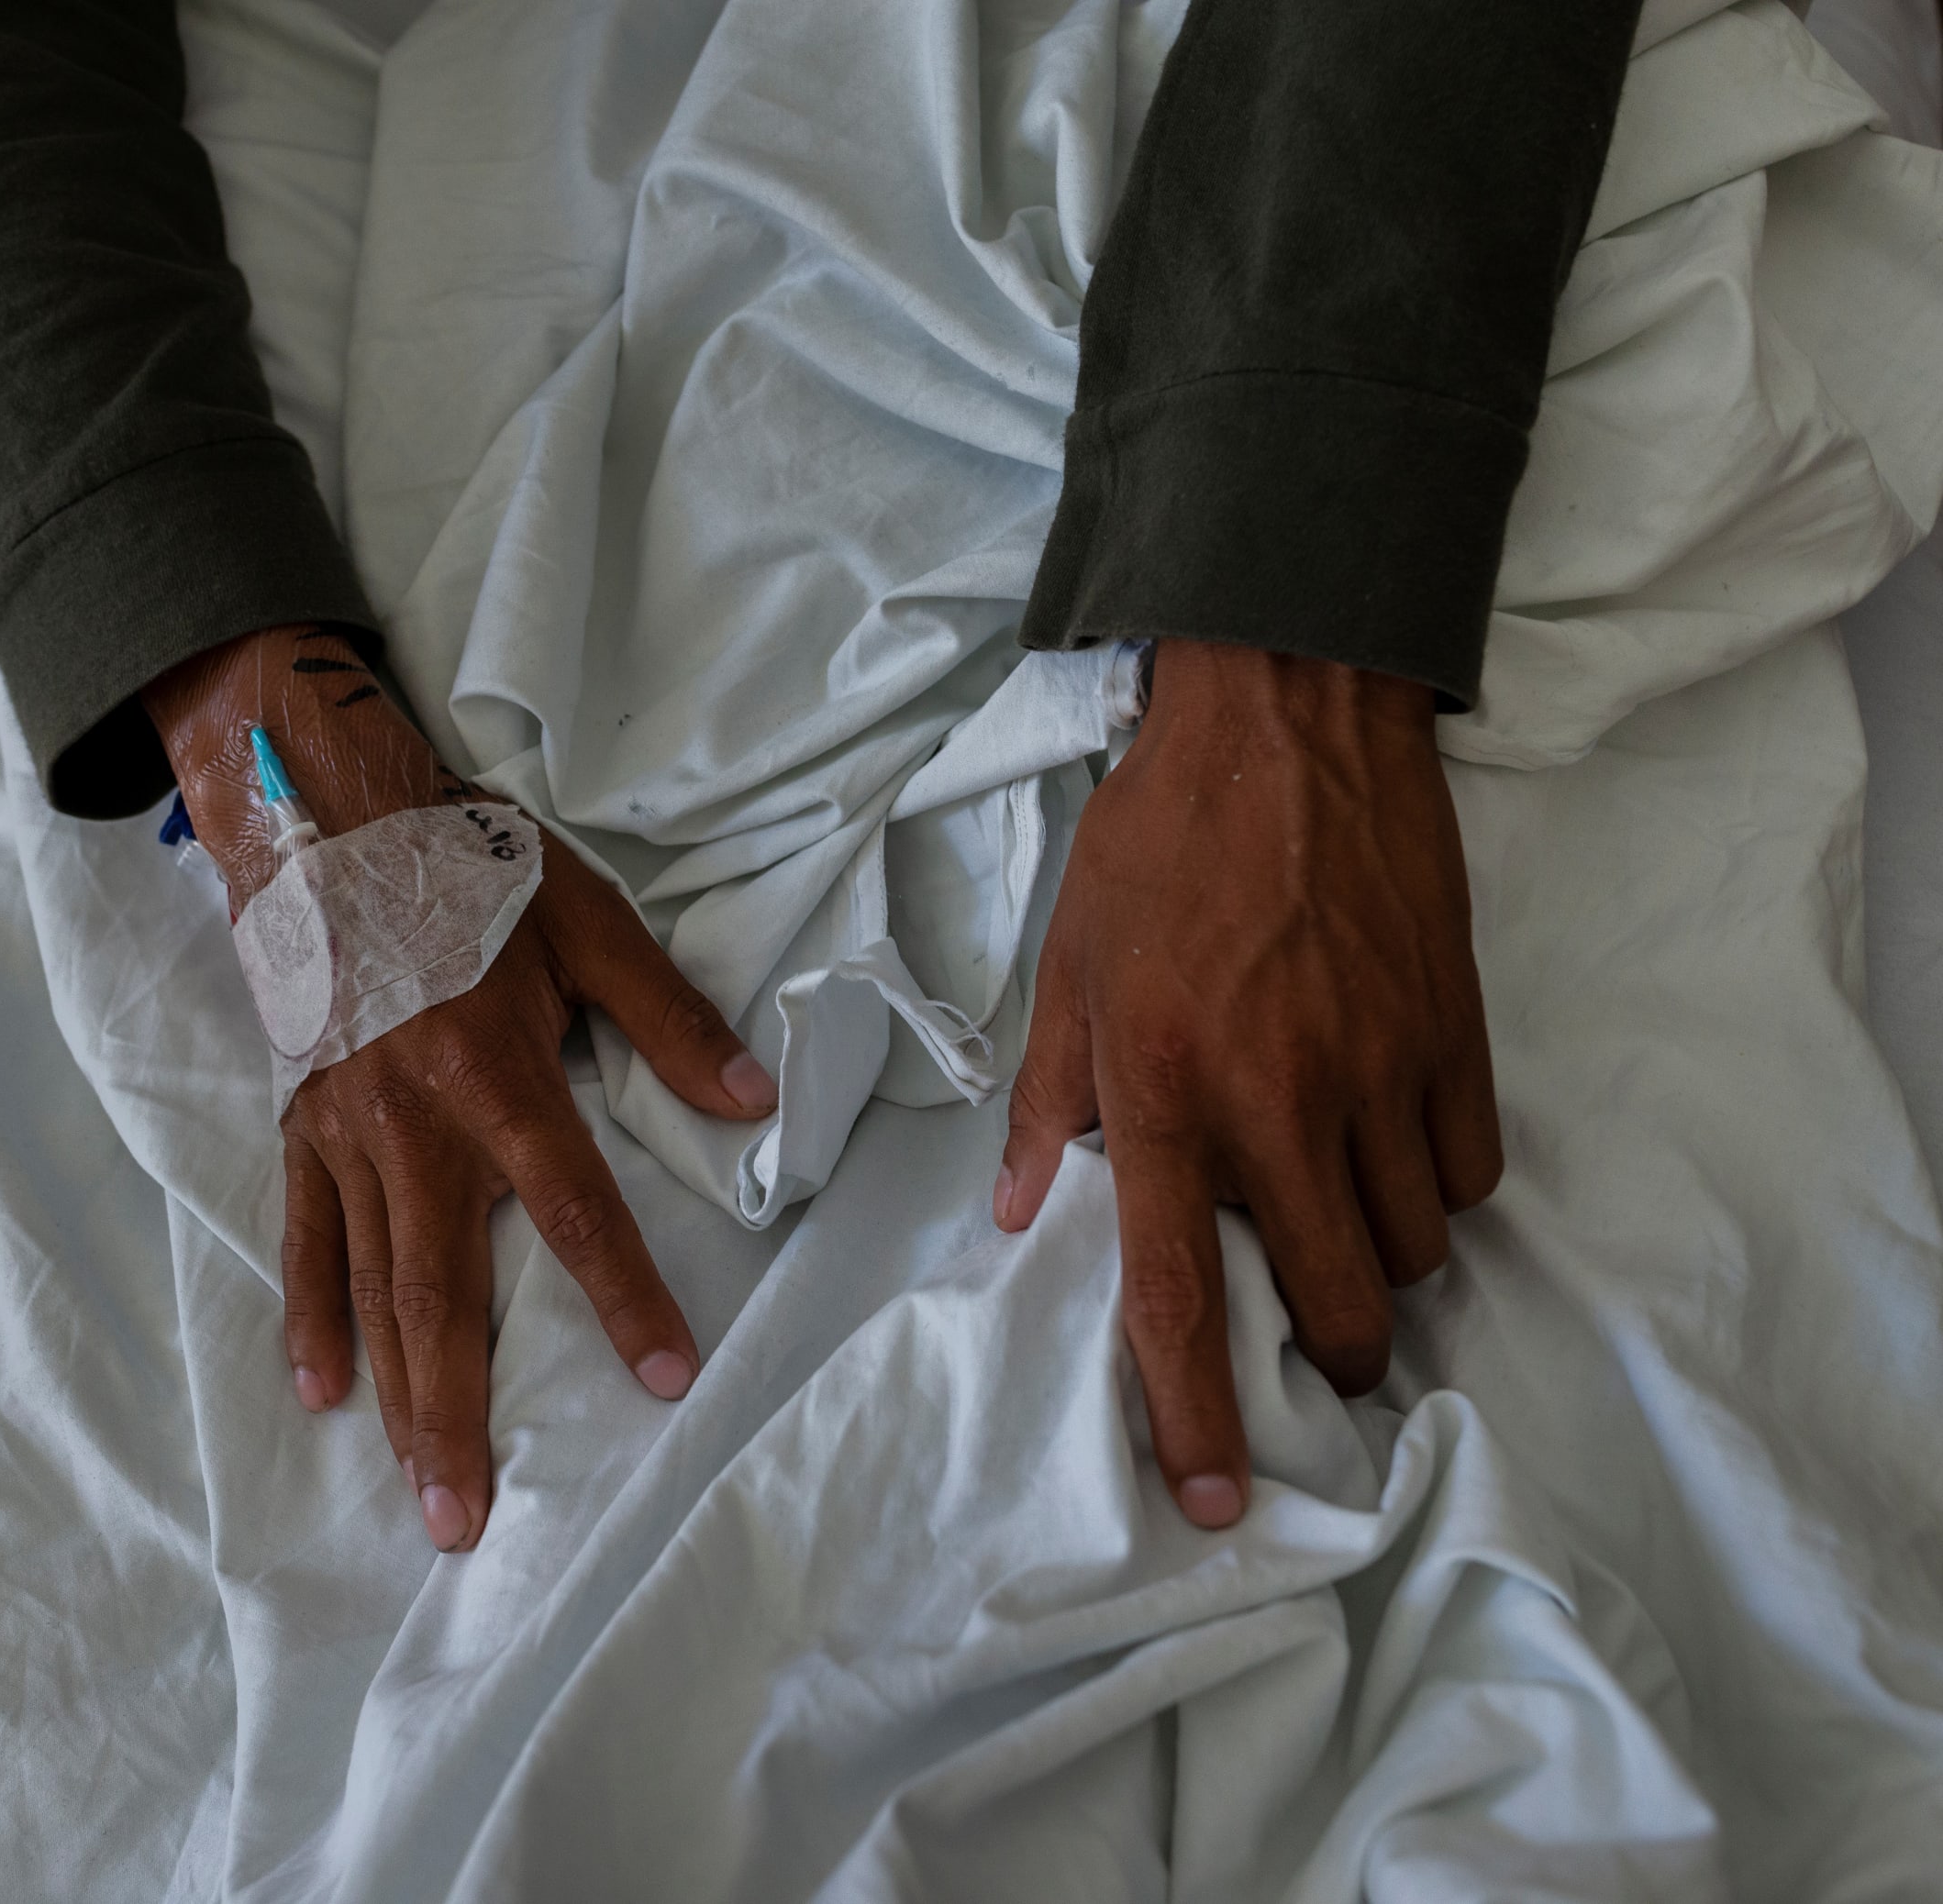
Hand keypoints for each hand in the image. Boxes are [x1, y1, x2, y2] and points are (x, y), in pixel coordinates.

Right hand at [144, 625, 776, 1551]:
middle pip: (443, 1291)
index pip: (574, 1210)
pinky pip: (303, 1236)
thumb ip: (666, 1016)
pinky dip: (310, 1315)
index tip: (663, 1380)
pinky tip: (322, 1392)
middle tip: (472, 1521)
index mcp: (497, 1077)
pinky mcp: (303, 1126)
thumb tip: (754, 1095)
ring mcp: (348, 1134)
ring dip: (396, 1396)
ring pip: (373, 1286)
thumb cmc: (471, 872)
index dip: (623, 1296)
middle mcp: (416, 1125)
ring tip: (421, 1492)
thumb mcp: (588, 924)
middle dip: (460, 1413)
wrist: (329, 821)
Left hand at [994, 640, 1501, 1530]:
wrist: (1287, 719)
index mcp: (1163, 1092)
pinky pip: (1470, 1174)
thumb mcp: (1069, 965)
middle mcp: (1277, 1102)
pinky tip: (1396, 1145)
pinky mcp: (1457, 1035)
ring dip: (1383, 1264)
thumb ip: (1046, 1103)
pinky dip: (1437, 1188)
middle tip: (1315, 1336)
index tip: (1213, 1500)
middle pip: (1340, 1305)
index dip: (1193, 1413)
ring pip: (1415, 1250)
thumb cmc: (1159, 842)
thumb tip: (1012, 1218)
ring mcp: (1381, 1072)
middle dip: (1333, 1355)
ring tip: (1344, 1214)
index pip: (1178, 1293)